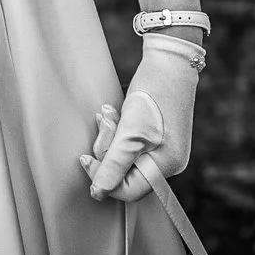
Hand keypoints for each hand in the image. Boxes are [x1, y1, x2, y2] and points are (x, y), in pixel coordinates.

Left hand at [79, 33, 200, 202]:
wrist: (169, 62)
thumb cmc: (154, 95)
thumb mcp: (130, 132)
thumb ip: (115, 165)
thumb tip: (99, 192)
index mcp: (166, 166)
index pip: (128, 190)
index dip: (103, 178)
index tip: (85, 158)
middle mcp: (167, 161)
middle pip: (124, 172)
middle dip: (106, 147)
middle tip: (104, 121)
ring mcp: (162, 148)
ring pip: (123, 155)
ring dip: (110, 135)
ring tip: (108, 113)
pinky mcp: (156, 135)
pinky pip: (128, 142)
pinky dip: (117, 129)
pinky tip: (114, 111)